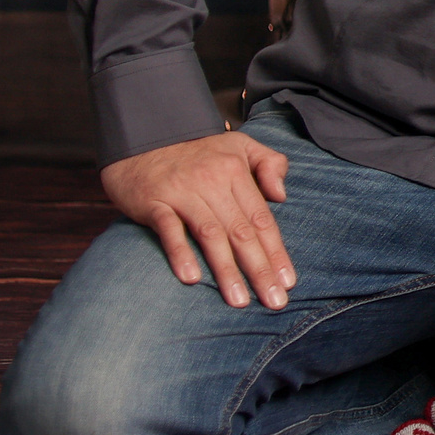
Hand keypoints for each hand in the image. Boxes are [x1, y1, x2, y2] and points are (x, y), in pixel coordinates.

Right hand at [100, 132, 295, 310]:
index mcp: (236, 173)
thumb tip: (282, 195)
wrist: (145, 134)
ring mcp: (183, 193)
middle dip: (260, 269)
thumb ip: (270, 164)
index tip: (288, 281)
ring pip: (210, 235)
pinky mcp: (154, 202)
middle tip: (274, 301)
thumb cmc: (198, 149)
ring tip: (239, 300)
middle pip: (241, 232)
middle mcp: (212, 183)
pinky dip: (180, 253)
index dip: (276, 252)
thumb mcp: (241, 145)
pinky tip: (191, 279)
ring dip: (226, 270)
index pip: (262, 219)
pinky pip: (169, 230)